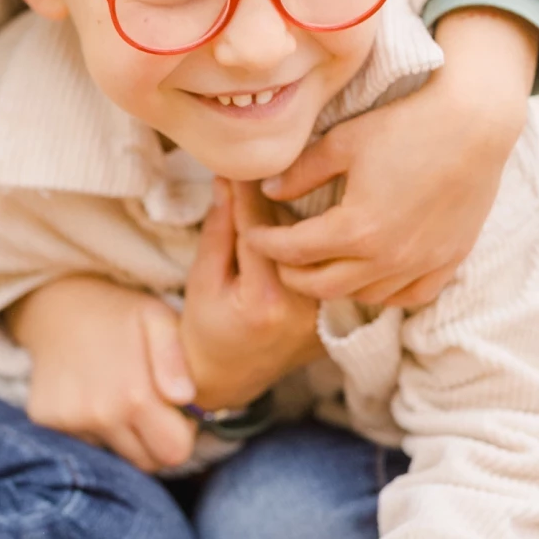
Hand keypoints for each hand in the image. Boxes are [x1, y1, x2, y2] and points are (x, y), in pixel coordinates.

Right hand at [8, 275, 198, 473]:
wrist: (57, 302)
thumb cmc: (119, 313)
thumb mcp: (158, 319)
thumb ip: (175, 358)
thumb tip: (184, 398)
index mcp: (133, 395)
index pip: (174, 453)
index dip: (180, 434)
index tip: (173, 410)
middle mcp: (98, 415)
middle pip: (145, 462)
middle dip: (154, 440)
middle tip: (149, 404)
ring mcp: (68, 420)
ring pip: (115, 454)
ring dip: (123, 435)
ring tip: (119, 395)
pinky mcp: (45, 419)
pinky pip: (84, 442)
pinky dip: (93, 428)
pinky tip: (92, 395)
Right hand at [180, 181, 321, 409]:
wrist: (229, 378)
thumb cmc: (206, 328)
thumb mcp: (202, 280)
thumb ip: (218, 231)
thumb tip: (227, 181)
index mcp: (265, 299)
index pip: (258, 228)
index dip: (247, 190)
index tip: (240, 160)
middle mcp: (304, 307)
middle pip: (293, 234)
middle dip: (274, 199)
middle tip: (260, 168)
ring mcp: (325, 315)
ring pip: (314, 247)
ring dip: (297, 219)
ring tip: (280, 193)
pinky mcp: (336, 317)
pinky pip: (327, 266)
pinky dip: (315, 245)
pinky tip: (305, 225)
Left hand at [244, 9, 537, 306]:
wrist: (476, 124)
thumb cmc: (406, 124)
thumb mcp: (342, 142)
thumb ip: (301, 172)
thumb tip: (268, 191)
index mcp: (357, 229)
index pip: (294, 251)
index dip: (265, 243)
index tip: (252, 233)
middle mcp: (389, 258)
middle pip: (322, 286)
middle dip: (291, 274)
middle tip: (278, 256)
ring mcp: (422, 264)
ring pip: (363, 296)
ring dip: (334, 285)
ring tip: (320, 265)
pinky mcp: (448, 261)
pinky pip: (408, 296)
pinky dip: (382, 292)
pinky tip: (369, 276)